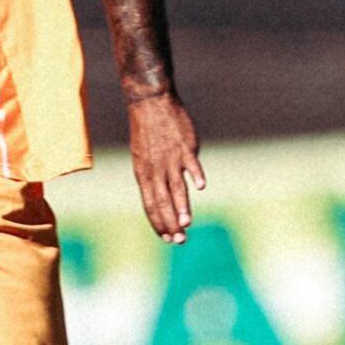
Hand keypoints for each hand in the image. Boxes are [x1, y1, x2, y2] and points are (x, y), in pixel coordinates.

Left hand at [126, 91, 203, 242]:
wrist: (150, 103)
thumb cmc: (148, 133)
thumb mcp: (144, 159)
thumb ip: (154, 179)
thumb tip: (164, 198)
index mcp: (144, 174)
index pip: (150, 204)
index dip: (158, 222)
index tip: (167, 238)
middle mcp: (155, 169)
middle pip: (163, 201)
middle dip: (170, 223)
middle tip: (179, 240)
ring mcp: (170, 159)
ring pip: (175, 187)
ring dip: (181, 206)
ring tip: (186, 224)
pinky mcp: (184, 147)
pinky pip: (191, 163)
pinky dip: (196, 174)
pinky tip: (201, 187)